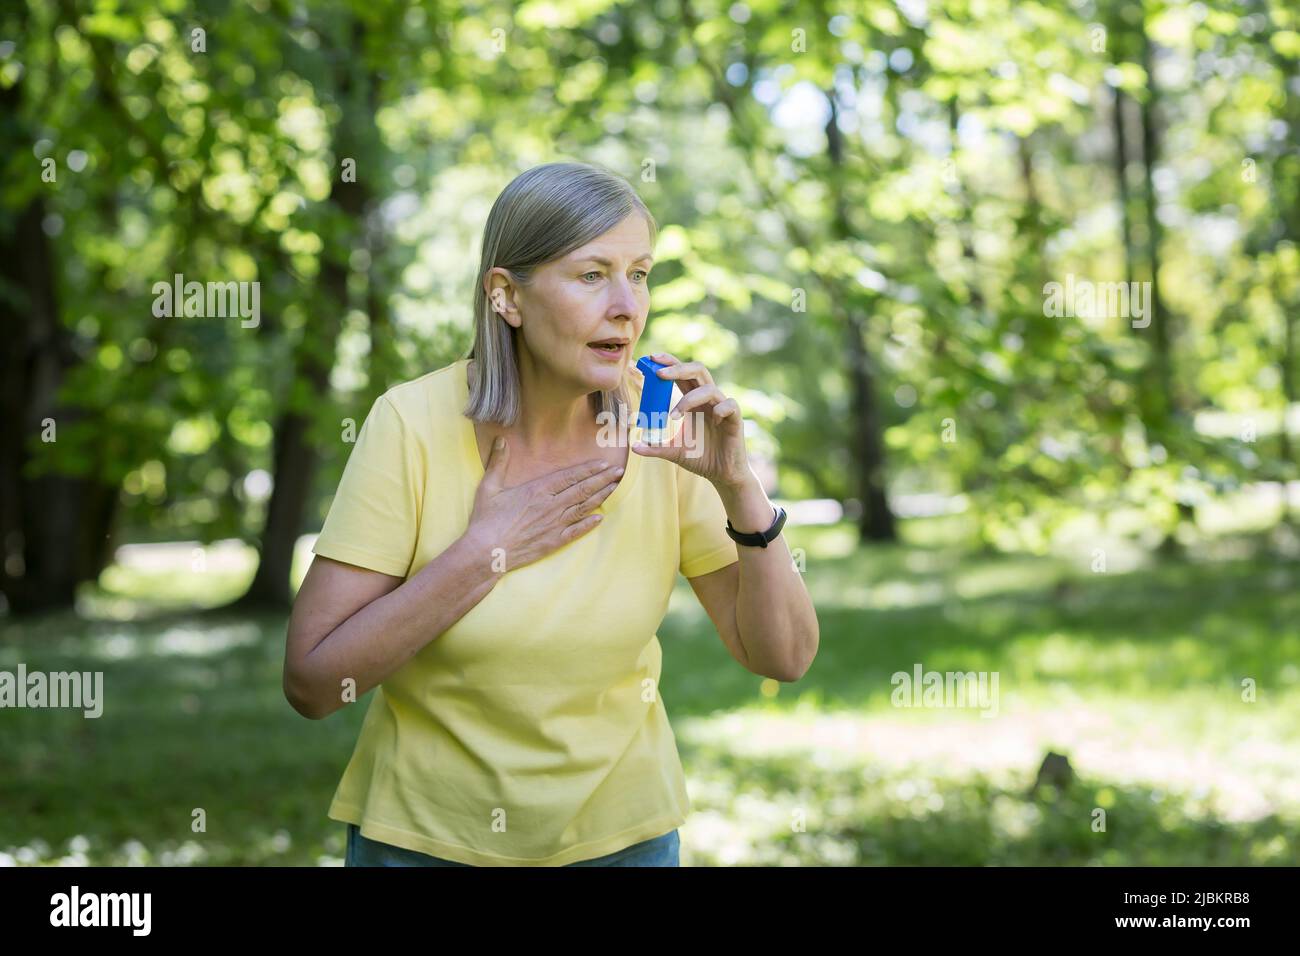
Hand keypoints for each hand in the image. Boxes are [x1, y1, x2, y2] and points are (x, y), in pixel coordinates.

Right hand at [465, 439, 622, 570]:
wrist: (487, 551)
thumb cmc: (486, 519)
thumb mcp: (489, 486)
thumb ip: (498, 462)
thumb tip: (501, 439)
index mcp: (538, 490)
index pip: (570, 476)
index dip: (589, 469)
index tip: (604, 463)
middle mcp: (551, 505)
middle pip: (583, 489)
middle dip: (603, 479)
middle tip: (619, 472)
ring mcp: (554, 524)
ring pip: (583, 508)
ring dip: (601, 497)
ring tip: (615, 488)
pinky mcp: (554, 541)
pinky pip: (576, 531)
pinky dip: (589, 524)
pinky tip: (600, 518)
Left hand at [631, 352, 750, 488]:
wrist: (721, 474)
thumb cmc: (700, 458)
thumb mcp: (673, 452)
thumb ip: (655, 447)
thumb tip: (634, 446)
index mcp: (693, 401)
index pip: (682, 374)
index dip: (669, 363)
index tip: (650, 359)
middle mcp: (707, 400)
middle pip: (697, 370)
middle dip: (678, 368)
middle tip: (659, 373)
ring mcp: (722, 408)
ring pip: (710, 389)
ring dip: (690, 399)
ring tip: (674, 416)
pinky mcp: (735, 419)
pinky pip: (730, 405)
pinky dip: (720, 409)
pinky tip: (714, 422)